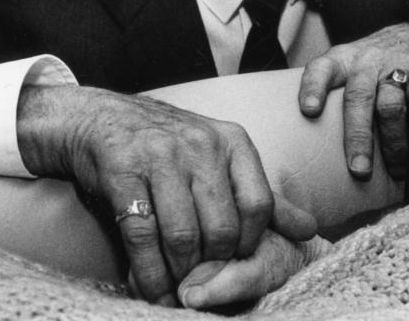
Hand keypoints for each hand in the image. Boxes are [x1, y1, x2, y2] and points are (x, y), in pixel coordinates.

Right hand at [16, 85, 316, 304]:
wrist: (100, 118)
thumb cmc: (168, 147)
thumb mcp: (221, 159)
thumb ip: (263, 196)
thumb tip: (309, 229)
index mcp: (232, 141)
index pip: (260, 203)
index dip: (251, 243)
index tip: (236, 261)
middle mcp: (201, 145)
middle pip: (222, 226)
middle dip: (214, 265)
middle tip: (204, 283)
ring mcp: (160, 157)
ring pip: (183, 235)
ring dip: (180, 274)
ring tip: (179, 290)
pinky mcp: (122, 172)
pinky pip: (141, 235)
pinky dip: (148, 272)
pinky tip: (151, 288)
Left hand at [299, 23, 408, 179]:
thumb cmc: (379, 61)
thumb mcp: (353, 64)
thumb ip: (337, 91)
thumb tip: (318, 144)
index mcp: (343, 59)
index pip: (322, 69)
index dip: (313, 89)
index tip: (310, 111)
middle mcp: (368, 60)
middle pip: (359, 97)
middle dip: (358, 137)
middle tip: (359, 169)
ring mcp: (399, 65)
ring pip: (391, 108)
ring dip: (393, 144)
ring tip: (396, 169)